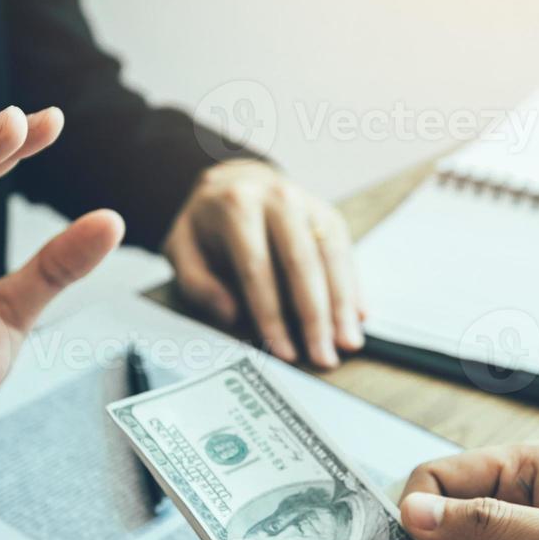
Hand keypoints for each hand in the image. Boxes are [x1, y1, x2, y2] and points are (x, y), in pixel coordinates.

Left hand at [163, 160, 364, 367]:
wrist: (234, 183)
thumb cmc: (207, 226)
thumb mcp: (181, 248)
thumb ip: (197, 283)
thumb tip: (231, 314)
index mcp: (238, 206)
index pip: (257, 269)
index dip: (272, 316)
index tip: (284, 351)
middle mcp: (279, 198)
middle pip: (302, 263)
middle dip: (316, 316)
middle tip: (324, 356)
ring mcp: (308, 204)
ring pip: (332, 258)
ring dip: (342, 306)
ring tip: (347, 343)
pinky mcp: (328, 215)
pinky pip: (346, 253)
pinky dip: (353, 287)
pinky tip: (356, 317)